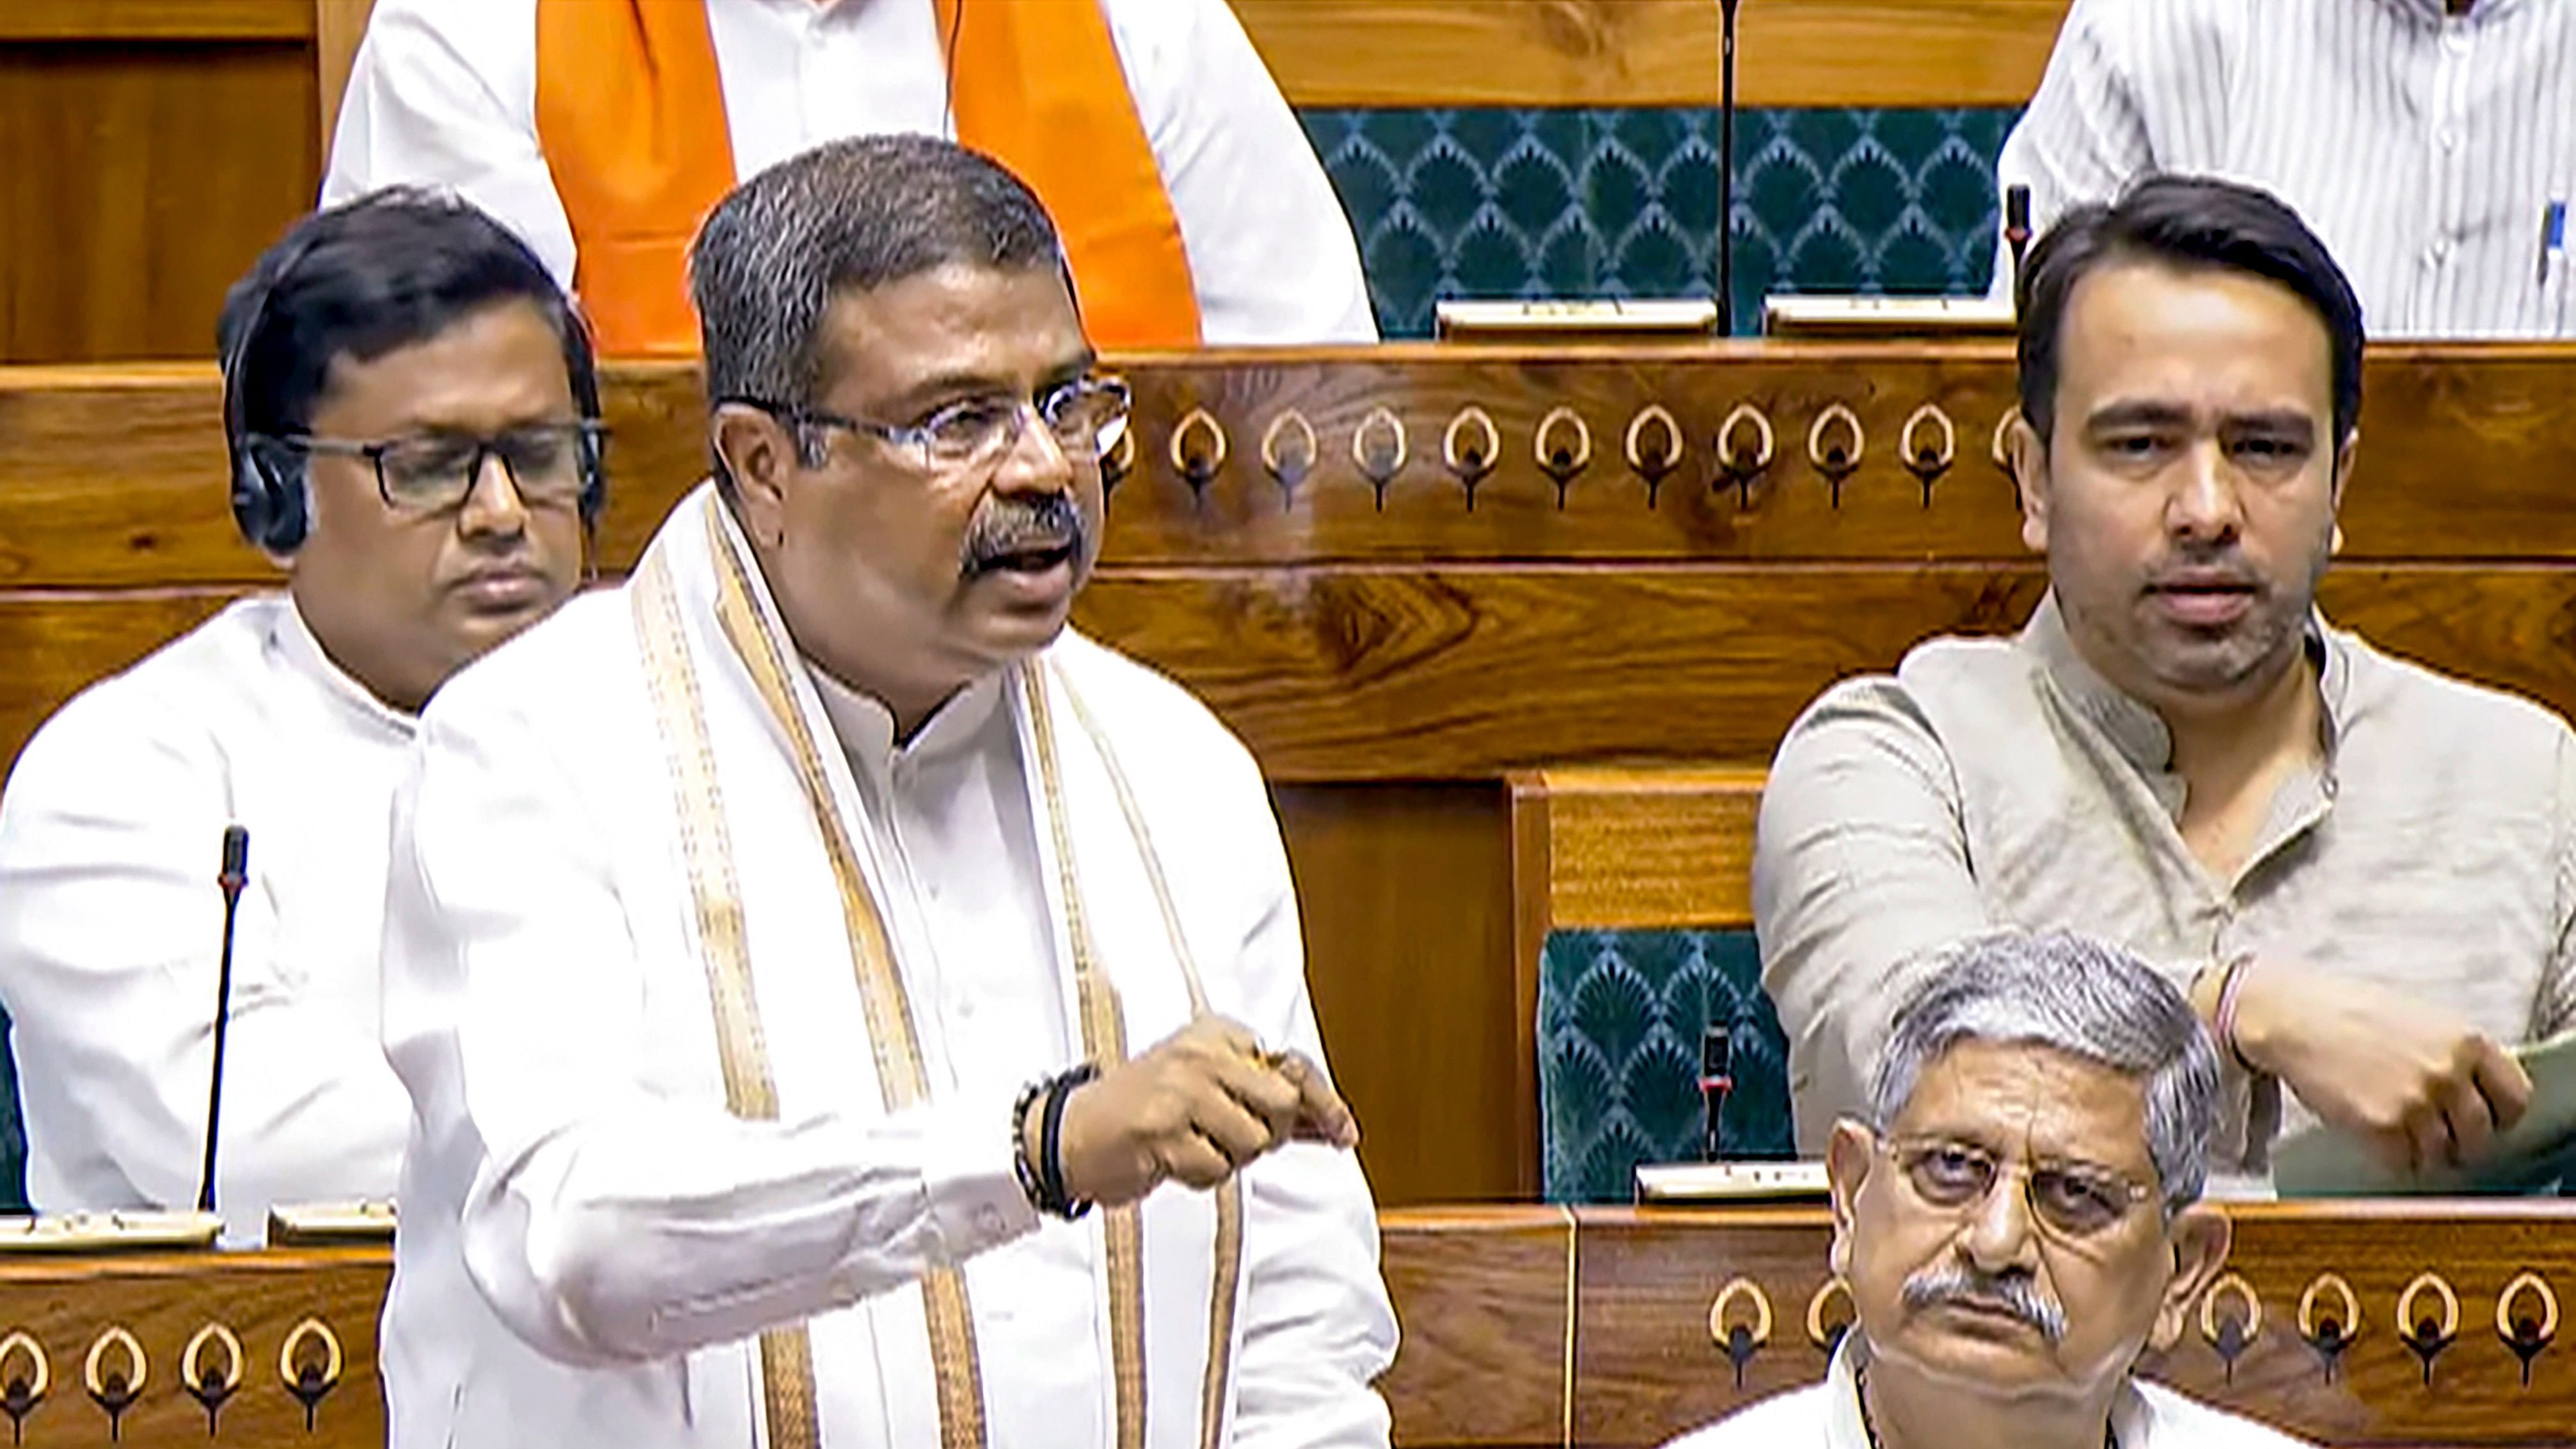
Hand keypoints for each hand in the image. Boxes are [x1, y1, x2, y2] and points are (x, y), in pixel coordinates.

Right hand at [1050, 1016, 1357, 1207]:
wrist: (1072, 1132)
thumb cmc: (1145, 1111)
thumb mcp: (1208, 1085)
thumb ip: (1264, 1098)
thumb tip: (1329, 1123)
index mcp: (1215, 1034)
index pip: (1290, 1066)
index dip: (1321, 1103)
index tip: (1343, 1131)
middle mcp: (1200, 1054)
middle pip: (1281, 1104)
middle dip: (1268, 1133)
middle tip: (1232, 1137)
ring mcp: (1181, 1090)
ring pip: (1251, 1141)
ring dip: (1227, 1158)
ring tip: (1192, 1144)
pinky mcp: (1163, 1130)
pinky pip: (1216, 1169)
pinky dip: (1201, 1176)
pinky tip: (1174, 1159)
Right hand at [2229, 965, 2531, 1175]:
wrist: (2288, 1014)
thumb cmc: (2344, 1009)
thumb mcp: (2419, 1018)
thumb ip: (2454, 1052)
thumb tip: (2474, 1093)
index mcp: (2466, 1040)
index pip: (2514, 1099)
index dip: (2497, 1116)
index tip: (2481, 1122)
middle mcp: (2449, 1072)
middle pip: (2479, 1135)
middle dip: (2458, 1142)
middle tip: (2435, 1136)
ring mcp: (2417, 1101)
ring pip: (2441, 1156)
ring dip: (2421, 1153)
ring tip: (2396, 1134)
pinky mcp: (2382, 1126)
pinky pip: (2403, 1164)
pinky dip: (2390, 1159)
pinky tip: (2373, 1137)